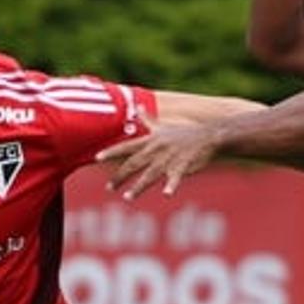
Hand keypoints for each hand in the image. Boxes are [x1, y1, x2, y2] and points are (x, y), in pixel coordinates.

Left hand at [99, 124, 220, 199]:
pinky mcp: (182, 167)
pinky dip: (171, 185)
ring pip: (150, 174)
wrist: (207, 137)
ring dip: (138, 187)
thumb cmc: (184, 133)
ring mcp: (169, 159)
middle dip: (120, 176)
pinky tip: (167, 194)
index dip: (111, 152)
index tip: (96, 157)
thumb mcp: (163, 126)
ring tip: (127, 197)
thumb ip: (148, 119)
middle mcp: (156, 150)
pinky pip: (175, 178)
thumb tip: (138, 106)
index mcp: (150, 141)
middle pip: (134, 164)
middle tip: (109, 188)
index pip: (126, 146)